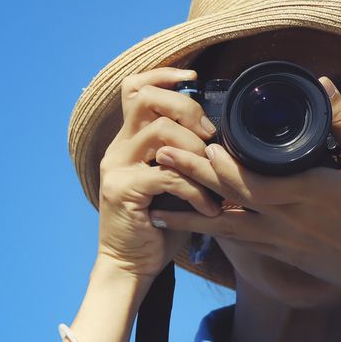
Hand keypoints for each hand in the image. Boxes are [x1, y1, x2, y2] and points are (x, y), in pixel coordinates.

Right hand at [94, 66, 227, 284]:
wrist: (130, 266)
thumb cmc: (158, 227)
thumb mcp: (173, 183)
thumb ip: (185, 156)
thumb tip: (222, 136)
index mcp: (128, 142)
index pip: (135, 88)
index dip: (163, 75)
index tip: (193, 77)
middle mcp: (118, 149)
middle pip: (148, 100)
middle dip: (186, 109)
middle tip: (210, 136)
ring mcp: (117, 169)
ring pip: (159, 132)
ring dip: (195, 150)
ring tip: (212, 176)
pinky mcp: (123, 191)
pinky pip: (167, 175)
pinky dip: (194, 189)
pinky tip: (208, 207)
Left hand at [144, 75, 340, 298]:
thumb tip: (322, 84)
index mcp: (303, 193)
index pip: (247, 180)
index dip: (218, 163)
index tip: (199, 141)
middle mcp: (283, 221)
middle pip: (224, 199)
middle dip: (190, 176)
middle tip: (160, 156)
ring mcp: (278, 242)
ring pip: (223, 227)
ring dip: (189, 212)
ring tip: (157, 201)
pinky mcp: (279, 255)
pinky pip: (237, 241)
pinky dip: (213, 230)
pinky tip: (194, 222)